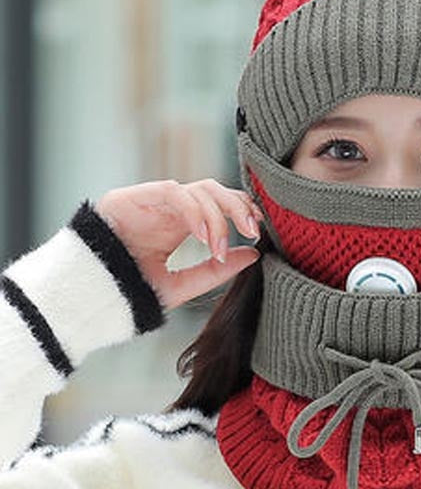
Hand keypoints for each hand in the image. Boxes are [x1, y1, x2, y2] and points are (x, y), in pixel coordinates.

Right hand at [95, 179, 263, 310]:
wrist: (92, 299)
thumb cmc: (133, 292)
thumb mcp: (183, 284)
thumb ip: (216, 270)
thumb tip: (254, 255)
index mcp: (184, 225)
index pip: (221, 203)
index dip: (242, 210)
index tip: (259, 230)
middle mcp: (171, 210)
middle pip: (214, 190)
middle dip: (238, 207)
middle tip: (252, 230)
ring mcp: (152, 202)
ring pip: (198, 190)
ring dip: (216, 216)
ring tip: (219, 246)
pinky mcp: (131, 197)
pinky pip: (171, 192)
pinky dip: (192, 211)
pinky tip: (201, 235)